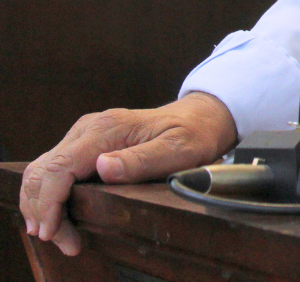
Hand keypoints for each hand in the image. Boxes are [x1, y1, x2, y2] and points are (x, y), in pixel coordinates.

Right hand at [20, 92, 236, 255]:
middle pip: (43, 171)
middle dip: (42, 211)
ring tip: (60, 235)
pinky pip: (54, 172)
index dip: (49, 202)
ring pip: (42, 172)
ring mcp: (83, 136)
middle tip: (65, 241)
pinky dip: (48, 197)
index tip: (53, 231)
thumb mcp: (179, 149)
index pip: (59, 167)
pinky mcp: (84, 145)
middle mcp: (87, 129)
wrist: (198, 118)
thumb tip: (103, 167)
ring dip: (41, 206)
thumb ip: (142, 160)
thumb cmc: (192, 134)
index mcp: (106, 129)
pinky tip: (58, 218)